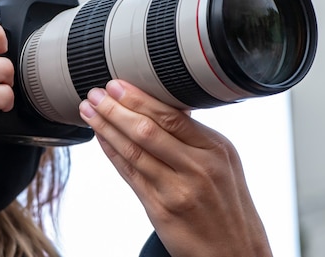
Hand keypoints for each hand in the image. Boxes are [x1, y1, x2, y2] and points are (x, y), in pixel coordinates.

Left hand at [79, 79, 272, 256]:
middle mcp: (198, 168)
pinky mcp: (161, 210)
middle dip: (116, 109)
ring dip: (106, 128)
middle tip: (96, 93)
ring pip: (133, 151)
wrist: (235, 252)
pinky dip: (112, 153)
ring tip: (89, 111)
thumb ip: (193, 137)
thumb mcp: (224, 163)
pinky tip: (101, 138)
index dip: (139, 99)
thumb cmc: (227, 205)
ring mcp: (178, 190)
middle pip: (148, 130)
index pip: (171, 115)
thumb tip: (160, 104)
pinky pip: (129, 175)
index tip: (117, 85)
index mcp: (216, 149)